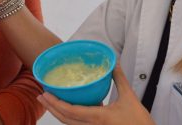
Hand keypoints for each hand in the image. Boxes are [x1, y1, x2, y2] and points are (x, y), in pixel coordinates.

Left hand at [36, 64, 153, 124]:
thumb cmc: (139, 121)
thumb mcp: (129, 97)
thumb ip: (119, 79)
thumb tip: (113, 62)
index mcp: (99, 117)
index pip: (71, 111)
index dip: (56, 104)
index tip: (45, 94)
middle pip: (65, 120)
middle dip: (51, 108)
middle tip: (42, 96)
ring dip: (59, 114)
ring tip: (50, 102)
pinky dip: (70, 118)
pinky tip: (69, 110)